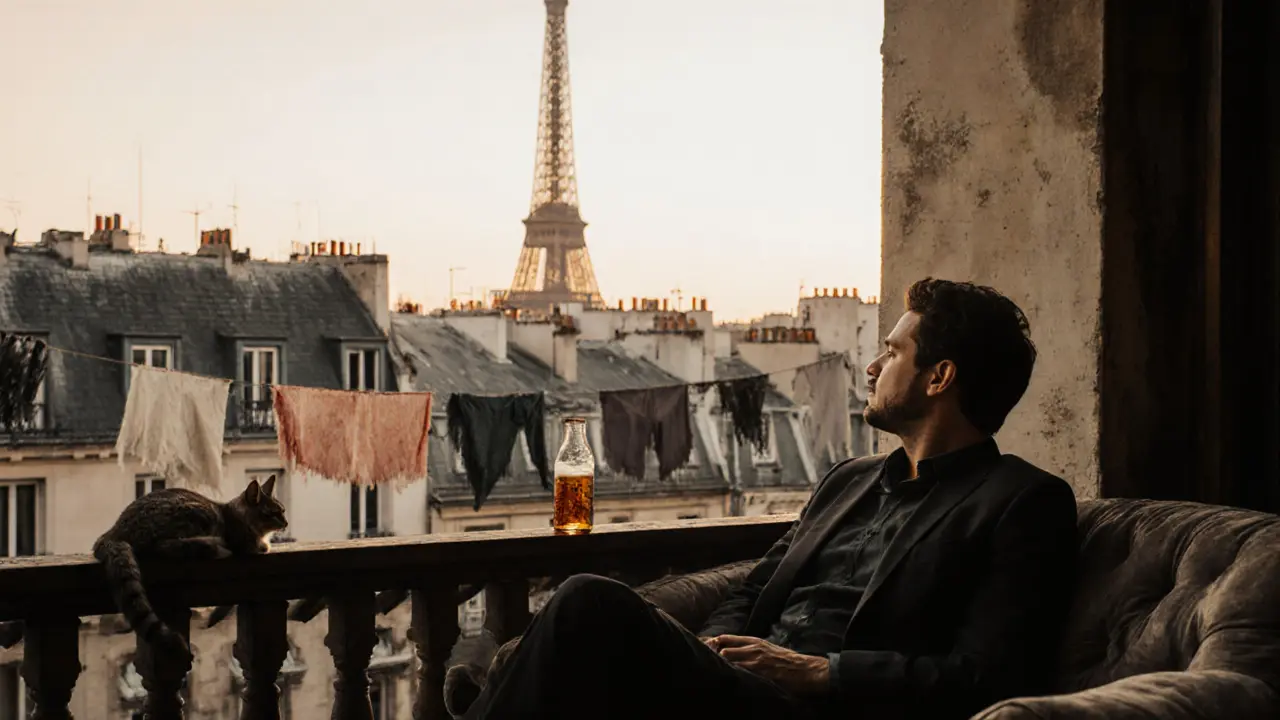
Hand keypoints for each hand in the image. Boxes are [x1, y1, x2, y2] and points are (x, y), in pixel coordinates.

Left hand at [710, 634, 830, 694]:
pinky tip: (726, 682)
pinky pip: (742, 674)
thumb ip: (750, 649)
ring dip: (720, 667)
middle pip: (723, 649)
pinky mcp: (762, 674)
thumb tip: (731, 652)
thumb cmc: (787, 661)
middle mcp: (752, 649)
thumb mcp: (767, 648)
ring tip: (712, 674)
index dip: (712, 644)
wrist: (806, 670)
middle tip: (703, 664)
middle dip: (712, 656)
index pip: (725, 638)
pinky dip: (733, 677)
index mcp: (753, 641)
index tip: (702, 648)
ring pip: (729, 661)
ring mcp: (756, 662)